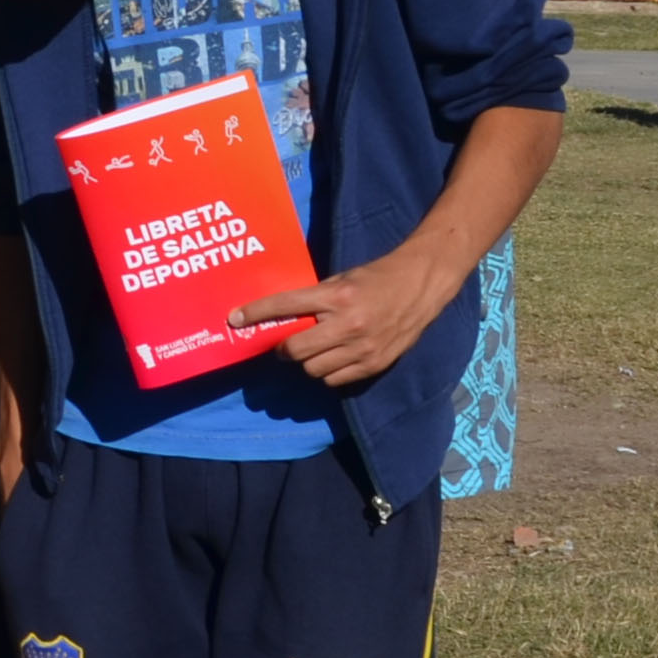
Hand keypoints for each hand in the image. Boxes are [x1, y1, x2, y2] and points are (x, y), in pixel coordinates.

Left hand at [233, 241, 467, 389]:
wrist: (422, 286)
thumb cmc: (377, 277)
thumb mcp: (342, 279)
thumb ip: (315, 298)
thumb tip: (280, 317)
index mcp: (337, 297)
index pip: (285, 306)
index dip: (256, 313)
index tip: (235, 318)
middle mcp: (348, 325)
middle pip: (295, 350)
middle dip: (284, 348)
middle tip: (285, 342)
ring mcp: (362, 348)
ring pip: (313, 370)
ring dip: (307, 361)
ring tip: (315, 348)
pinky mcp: (374, 365)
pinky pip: (335, 380)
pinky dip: (328, 372)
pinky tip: (334, 357)